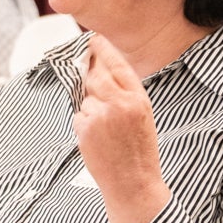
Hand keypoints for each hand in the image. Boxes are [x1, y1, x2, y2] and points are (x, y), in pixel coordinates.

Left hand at [73, 35, 169, 222]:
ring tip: (104, 128)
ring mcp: (100, 115)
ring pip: (85, 97)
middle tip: (85, 69)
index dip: (103, 50)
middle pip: (95, 74)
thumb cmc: (139, 151)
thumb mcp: (143, 116)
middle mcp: (119, 103)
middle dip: (88, 71)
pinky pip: (79, 115)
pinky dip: (83, 122)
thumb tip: (103, 72)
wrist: (134, 183)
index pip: (117, 65)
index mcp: (138, 98)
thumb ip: (126, 93)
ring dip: (89, 106)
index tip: (93, 39)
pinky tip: (97, 138)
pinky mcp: (85, 128)